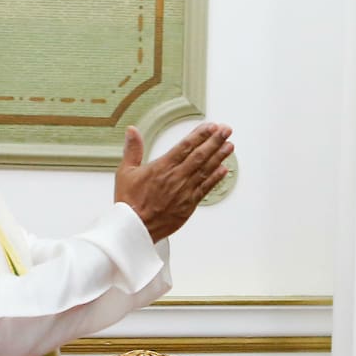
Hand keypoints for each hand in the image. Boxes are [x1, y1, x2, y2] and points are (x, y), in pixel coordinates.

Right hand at [114, 123, 233, 242]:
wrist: (134, 229)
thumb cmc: (129, 202)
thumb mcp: (126, 172)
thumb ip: (132, 149)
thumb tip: (132, 131)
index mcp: (162, 167)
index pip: (185, 146)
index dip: (200, 135)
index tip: (211, 126)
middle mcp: (176, 177)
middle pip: (200, 155)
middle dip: (215, 141)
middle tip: (226, 130)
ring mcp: (184, 191)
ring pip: (206, 170)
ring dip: (219, 156)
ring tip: (229, 145)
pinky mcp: (189, 204)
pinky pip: (206, 188)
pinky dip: (216, 178)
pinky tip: (224, 169)